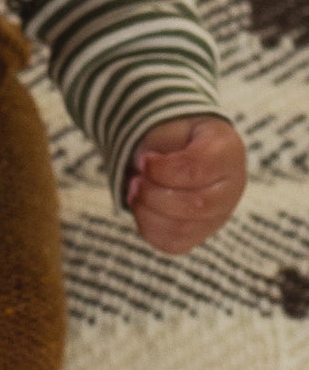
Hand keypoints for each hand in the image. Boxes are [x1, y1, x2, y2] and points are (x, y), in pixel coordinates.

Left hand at [125, 115, 245, 255]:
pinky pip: (174, 244)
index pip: (197, 169)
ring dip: (148, 212)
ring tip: (135, 192)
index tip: (143, 160)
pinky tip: (141, 208)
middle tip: (135, 179)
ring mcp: (220, 214)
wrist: (181, 148)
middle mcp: (233, 187)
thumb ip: (162, 140)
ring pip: (184, 229)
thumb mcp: (172, 125)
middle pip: (196, 204)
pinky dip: (149, 228)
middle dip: (154, 193)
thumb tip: (142, 166)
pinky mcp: (201, 233)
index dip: (162, 170)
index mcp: (228, 151)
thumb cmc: (176, 136)